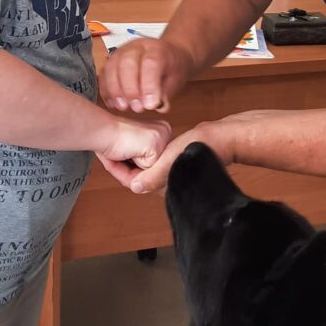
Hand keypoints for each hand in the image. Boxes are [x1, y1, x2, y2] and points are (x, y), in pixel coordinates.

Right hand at [100, 38, 192, 112]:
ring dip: (115, 90)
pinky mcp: (111, 61)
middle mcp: (138, 47)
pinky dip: (106, 90)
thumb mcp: (177, 81)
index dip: (149, 85)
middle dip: (130, 89)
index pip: (151, 62)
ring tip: (123, 107)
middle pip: (127, 62)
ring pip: (111, 66)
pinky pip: (103, 74)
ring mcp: (122, 52)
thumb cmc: (171, 70)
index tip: (150, 104)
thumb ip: (166, 93)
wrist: (167, 56)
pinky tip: (113, 104)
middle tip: (137, 108)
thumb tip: (157, 105)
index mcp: (158, 49)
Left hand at [101, 120, 234, 194]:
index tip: (106, 155)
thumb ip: (153, 175)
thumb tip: (134, 187)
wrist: (220, 137)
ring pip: (141, 167)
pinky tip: (136, 141)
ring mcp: (169, 171)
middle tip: (108, 148)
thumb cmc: (200, 146)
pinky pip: (150, 159)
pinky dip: (140, 152)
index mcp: (165, 184)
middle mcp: (165, 181)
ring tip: (117, 144)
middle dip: (122, 163)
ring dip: (130, 157)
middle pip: (136, 175)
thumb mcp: (172, 159)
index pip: (134, 182)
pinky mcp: (172, 162)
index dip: (118, 169)